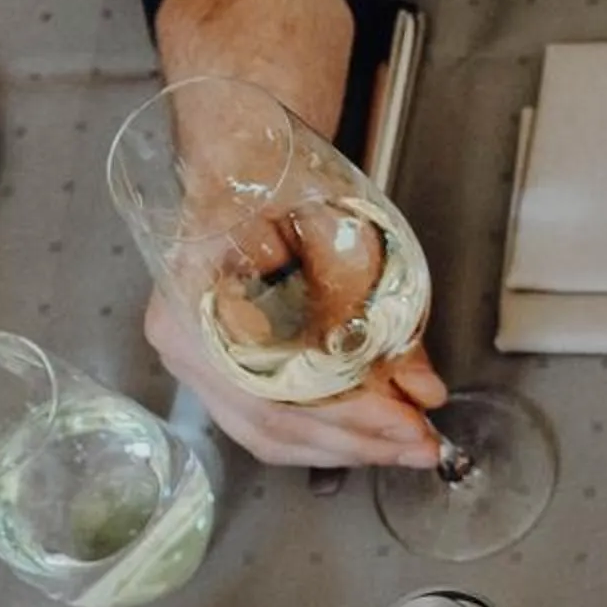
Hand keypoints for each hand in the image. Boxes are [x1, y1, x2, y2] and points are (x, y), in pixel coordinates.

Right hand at [151, 0, 442, 469]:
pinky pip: (267, 426)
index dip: (346, 415)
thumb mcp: (343, 237)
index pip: (270, 388)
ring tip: (406, 445)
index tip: (407, 419)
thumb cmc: (279, 184)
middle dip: (358, 441)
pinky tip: (370, 438)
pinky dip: (323, 438)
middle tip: (421, 443)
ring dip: (346, 448)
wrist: (243, 158)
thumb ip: (386, 320)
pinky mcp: (218, 373)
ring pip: (270, 436)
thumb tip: (424, 389)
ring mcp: (194, 360)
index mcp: (194, 294)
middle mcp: (182, 337)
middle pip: (271, 424)